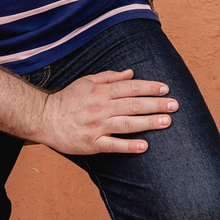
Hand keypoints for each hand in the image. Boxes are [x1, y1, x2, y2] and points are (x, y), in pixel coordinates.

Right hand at [36, 69, 177, 154]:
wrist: (44, 118)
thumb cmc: (68, 99)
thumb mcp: (87, 81)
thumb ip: (110, 76)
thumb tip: (131, 73)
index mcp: (101, 91)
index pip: (130, 87)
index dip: (149, 87)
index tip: (166, 89)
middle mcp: (101, 107)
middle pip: (133, 105)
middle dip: (156, 104)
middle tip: (175, 105)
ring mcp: (97, 126)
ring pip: (127, 124)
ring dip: (148, 122)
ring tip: (167, 122)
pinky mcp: (91, 143)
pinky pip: (113, 145)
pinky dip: (129, 146)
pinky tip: (144, 146)